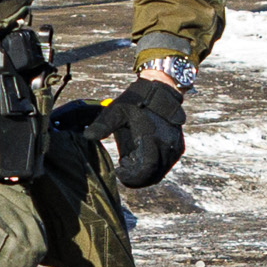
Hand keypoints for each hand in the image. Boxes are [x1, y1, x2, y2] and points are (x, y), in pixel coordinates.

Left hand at [81, 72, 187, 187]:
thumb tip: (88, 137)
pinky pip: (165, 165)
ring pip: (160, 172)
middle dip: (136, 177)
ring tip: (130, 159)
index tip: (119, 171)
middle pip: (153, 175)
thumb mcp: (116, 111)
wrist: (159, 89)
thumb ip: (103, 125)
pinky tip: (141, 156)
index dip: (132, 177)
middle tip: (123, 167)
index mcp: (152, 138)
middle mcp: (167, 145)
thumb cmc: (136, 101)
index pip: (146, 170)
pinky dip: (153, 167)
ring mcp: (175, 147)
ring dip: (144, 173)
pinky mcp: (178, 147)